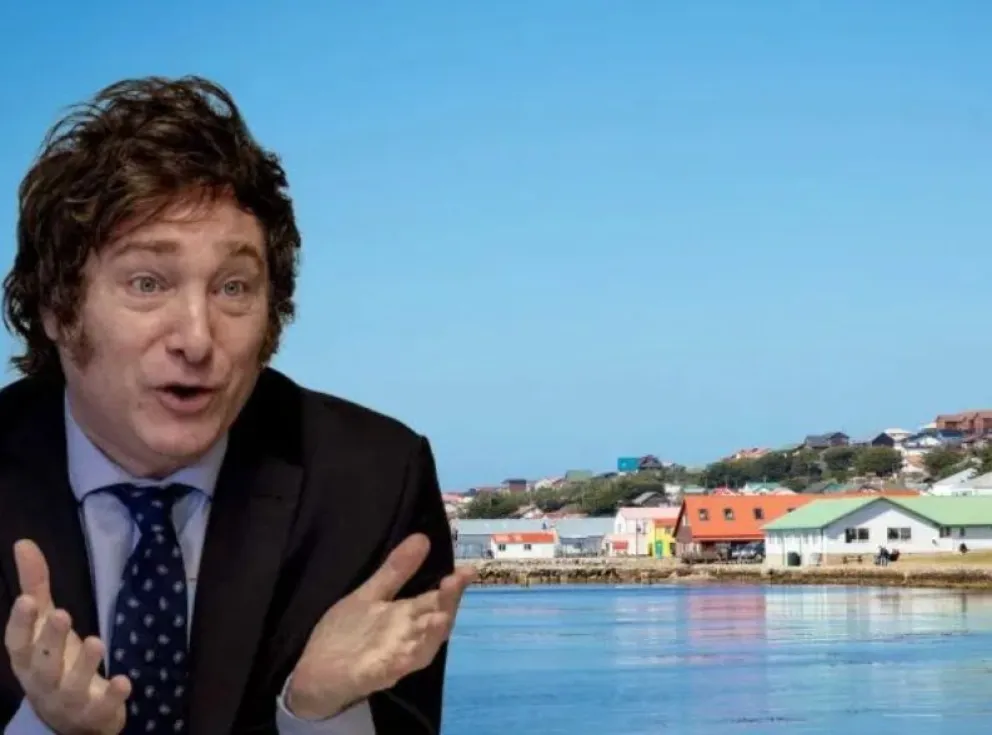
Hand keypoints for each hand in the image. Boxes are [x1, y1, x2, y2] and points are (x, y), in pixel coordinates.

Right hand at [4, 540, 131, 734]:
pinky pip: (104, 705)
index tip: (26, 600)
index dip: (20, 623)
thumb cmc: (52, 659)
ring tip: (97, 641)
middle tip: (61, 614)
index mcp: (27, 658)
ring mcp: (70, 698)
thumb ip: (35, 585)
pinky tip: (124, 680)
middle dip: (51, 639)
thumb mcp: (43, 623)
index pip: (17, 642)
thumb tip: (23, 542)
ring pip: (74, 684)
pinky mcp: (96, 711)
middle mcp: (44, 680)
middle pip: (44, 662)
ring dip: (84, 665)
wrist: (67, 718)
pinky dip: (113, 695)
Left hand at [286, 533, 474, 719]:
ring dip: (432, 634)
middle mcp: (406, 637)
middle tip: (454, 583)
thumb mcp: (369, 595)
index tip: (469, 570)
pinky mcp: (373, 676)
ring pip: (421, 648)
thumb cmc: (346, 634)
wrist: (314, 674)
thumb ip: (395, 570)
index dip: (454, 587)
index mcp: (405, 616)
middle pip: (435, 623)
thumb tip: (423, 537)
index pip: (437, 600)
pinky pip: (391, 670)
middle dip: (447, 606)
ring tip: (442, 616)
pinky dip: (402, 660)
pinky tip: (408, 651)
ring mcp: (392, 657)